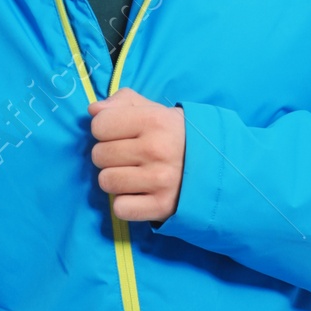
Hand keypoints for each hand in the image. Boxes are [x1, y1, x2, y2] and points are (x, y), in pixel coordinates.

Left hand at [89, 88, 184, 222]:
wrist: (217, 167)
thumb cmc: (177, 136)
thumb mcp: (155, 109)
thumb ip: (123, 102)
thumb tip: (93, 110)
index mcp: (154, 120)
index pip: (99, 125)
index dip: (105, 130)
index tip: (120, 134)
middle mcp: (157, 149)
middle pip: (99, 155)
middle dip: (108, 156)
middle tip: (128, 157)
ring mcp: (160, 180)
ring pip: (106, 182)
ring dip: (115, 180)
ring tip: (132, 176)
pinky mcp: (161, 206)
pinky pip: (120, 208)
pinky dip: (125, 204)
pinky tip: (139, 195)